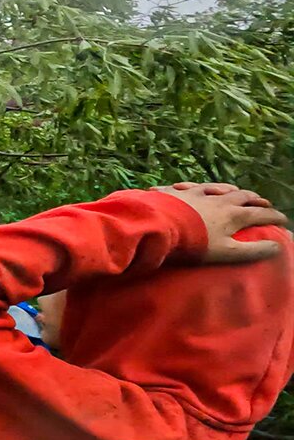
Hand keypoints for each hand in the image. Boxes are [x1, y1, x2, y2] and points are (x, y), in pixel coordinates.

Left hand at [152, 182, 287, 263]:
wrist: (158, 226)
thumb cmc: (193, 243)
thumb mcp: (226, 252)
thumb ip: (252, 250)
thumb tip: (277, 247)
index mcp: (233, 215)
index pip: (260, 214)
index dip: (274, 217)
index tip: (283, 219)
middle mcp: (218, 200)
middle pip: (242, 196)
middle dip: (255, 199)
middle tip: (263, 202)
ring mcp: (196, 193)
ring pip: (218, 187)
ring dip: (230, 189)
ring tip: (235, 190)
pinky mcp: (176, 192)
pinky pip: (187, 186)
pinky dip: (193, 187)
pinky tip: (190, 187)